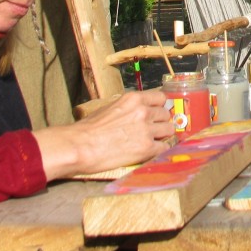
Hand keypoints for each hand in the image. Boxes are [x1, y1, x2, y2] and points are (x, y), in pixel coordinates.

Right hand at [32, 90, 173, 180]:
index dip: (159, 107)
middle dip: (161, 122)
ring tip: (152, 141)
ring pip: (169, 130)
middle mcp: (143, 111)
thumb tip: (137, 112)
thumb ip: (128, 108)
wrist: (81, 146)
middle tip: (153, 130)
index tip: (157, 114)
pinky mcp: (147, 147)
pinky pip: (164, 147)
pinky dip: (160, 150)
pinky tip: (151, 152)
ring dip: (162, 136)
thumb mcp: (110, 107)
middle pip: (166, 115)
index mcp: (134, 99)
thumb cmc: (88, 129)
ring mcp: (147, 129)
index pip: (161, 98)